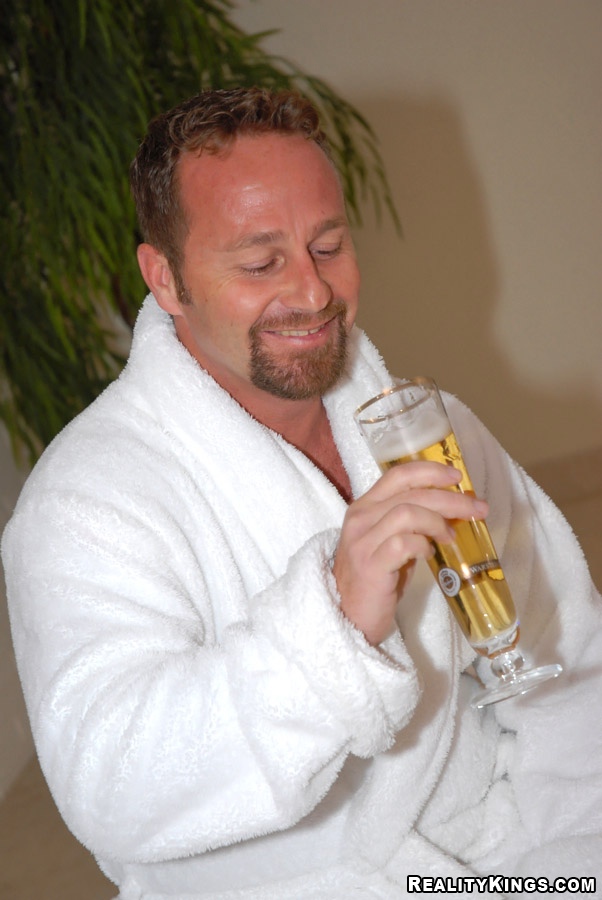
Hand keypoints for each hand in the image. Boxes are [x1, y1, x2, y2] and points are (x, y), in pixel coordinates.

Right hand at [332, 461, 488, 645]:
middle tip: (477, 509)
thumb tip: (452, 512)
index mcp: (364, 507)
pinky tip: (429, 554)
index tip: (457, 477)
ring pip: (407, 513)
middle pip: (411, 493)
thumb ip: (412, 525)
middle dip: (450, 498)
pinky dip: (422, 545)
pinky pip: (403, 543)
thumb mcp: (389, 543)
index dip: (430, 471)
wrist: (347, 616)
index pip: (398, 475)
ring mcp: (362, 541)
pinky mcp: (370, 565)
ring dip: (437, 522)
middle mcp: (360, 518)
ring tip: (451, 537)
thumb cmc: (375, 580)